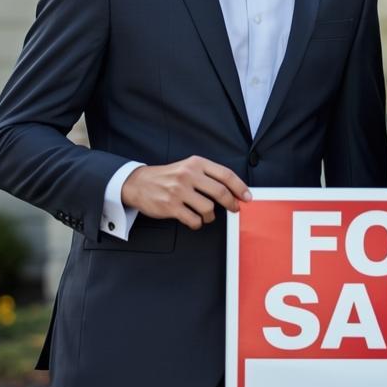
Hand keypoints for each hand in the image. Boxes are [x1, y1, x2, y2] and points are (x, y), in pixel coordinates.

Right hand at [119, 157, 249, 230]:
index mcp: (196, 163)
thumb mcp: (188, 167)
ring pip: (208, 209)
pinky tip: (194, 220)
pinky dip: (197, 223)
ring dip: (211, 217)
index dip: (240, 187)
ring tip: (206, 216)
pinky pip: (193, 220)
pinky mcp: (170, 206)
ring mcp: (178, 191)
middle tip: (234, 209)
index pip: (225, 174)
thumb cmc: (168, 177)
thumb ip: (208, 176)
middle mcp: (188, 175)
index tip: (247, 197)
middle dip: (231, 203)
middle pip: (220, 192)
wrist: (139, 183)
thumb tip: (233, 190)